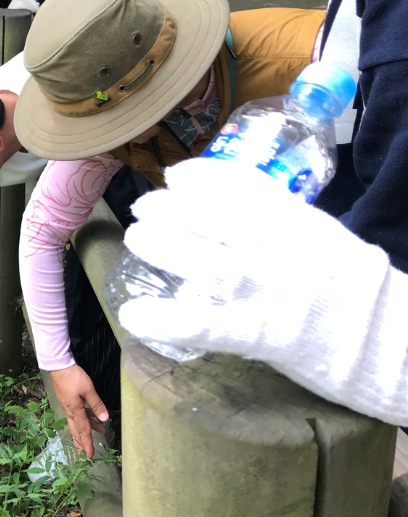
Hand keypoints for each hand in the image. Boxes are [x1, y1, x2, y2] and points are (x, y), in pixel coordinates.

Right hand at [48, 364, 108, 458]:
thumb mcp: (88, 390)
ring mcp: (67, 405)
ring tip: (100, 431)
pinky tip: (91, 416)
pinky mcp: (67, 400)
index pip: (83, 430)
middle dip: (82, 441)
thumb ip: (97, 405)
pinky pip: (76, 414)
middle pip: (76, 430)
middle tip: (86, 452)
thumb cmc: (73, 377)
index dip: (87, 443)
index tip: (90, 455)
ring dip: (86, 429)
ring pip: (76, 422)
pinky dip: (83, 419)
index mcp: (75, 410)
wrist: (58, 366)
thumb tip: (105, 419)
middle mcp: (70, 411)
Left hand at [116, 158, 407, 425]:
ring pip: (199, 261)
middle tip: (142, 209)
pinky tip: (134, 315)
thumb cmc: (352, 288)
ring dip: (159, 246)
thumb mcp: (320, 234)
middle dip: (166, 209)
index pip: (237, 185)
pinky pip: (206, 325)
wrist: (394, 340)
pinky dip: (166, 319)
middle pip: (207, 218)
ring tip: (137, 238)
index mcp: (295, 220)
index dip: (197, 177)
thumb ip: (278, 216)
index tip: (173, 176)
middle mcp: (276, 247)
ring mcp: (267, 290)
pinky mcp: (262, 334)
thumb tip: (224, 197)